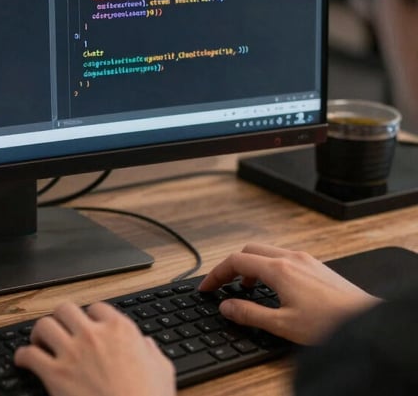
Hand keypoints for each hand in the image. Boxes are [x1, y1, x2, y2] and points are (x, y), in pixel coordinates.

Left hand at [13, 301, 175, 395]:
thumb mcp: (162, 369)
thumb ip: (150, 351)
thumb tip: (144, 344)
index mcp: (120, 330)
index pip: (97, 307)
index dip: (90, 316)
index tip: (86, 324)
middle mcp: (93, 335)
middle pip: (65, 309)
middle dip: (60, 319)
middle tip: (59, 329)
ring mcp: (72, 353)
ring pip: (44, 325)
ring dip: (39, 333)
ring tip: (39, 342)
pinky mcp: (55, 375)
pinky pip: (29, 354)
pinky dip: (22, 356)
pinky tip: (23, 361)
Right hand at [198, 243, 381, 344]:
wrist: (368, 324)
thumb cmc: (331, 324)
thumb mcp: (282, 324)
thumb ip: (249, 314)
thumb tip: (226, 306)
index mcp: (279, 269)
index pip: (235, 261)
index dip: (216, 274)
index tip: (207, 288)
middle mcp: (292, 258)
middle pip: (249, 251)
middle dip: (232, 267)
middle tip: (224, 286)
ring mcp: (306, 260)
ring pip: (267, 252)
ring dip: (251, 266)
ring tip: (247, 289)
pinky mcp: (318, 267)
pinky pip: (284, 258)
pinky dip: (269, 268)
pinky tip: (274, 288)